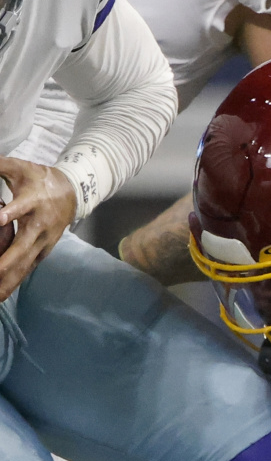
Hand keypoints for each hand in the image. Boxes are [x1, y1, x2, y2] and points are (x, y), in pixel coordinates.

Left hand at [0, 156, 76, 300]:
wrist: (73, 192)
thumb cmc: (39, 179)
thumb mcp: (19, 167)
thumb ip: (0, 165)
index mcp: (33, 201)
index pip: (21, 207)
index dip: (11, 214)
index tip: (0, 218)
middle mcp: (40, 226)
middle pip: (22, 248)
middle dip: (5, 264)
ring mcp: (43, 242)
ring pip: (24, 264)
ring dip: (9, 281)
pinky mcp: (42, 252)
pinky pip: (27, 269)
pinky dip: (14, 283)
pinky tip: (3, 295)